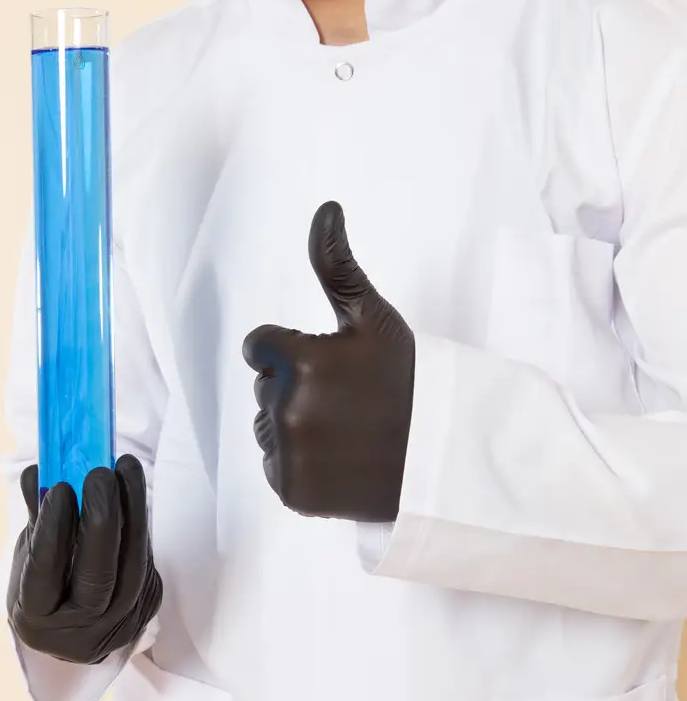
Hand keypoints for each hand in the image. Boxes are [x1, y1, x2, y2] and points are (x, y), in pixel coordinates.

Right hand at [7, 456, 161, 664]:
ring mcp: (119, 626)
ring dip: (132, 511)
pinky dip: (139, 522)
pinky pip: (145, 561)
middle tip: (99, 474)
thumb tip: (37, 474)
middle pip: (97, 578)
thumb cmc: (43, 582)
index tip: (60, 489)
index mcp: (36, 622)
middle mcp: (79, 634)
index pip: (44, 576)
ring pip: (132, 567)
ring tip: (125, 468)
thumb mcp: (29, 554)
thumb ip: (35, 516)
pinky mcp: (147, 608)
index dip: (52, 532)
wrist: (74, 625)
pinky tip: (133, 489)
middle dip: (101, 521)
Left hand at [242, 201, 415, 522]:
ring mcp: (288, 455)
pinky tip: (338, 459)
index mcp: (299, 361)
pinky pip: (275, 466)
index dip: (291, 351)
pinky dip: (299, 465)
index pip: (258, 346)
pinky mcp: (291, 491)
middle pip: (263, 388)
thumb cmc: (406, 379)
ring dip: (293, 427)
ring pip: (266, 428)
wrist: (441, 456)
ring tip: (344, 430)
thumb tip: (325, 208)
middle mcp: (286, 409)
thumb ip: (336, 266)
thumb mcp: (374, 318)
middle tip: (347, 400)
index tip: (331, 364)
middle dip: (295, 389)